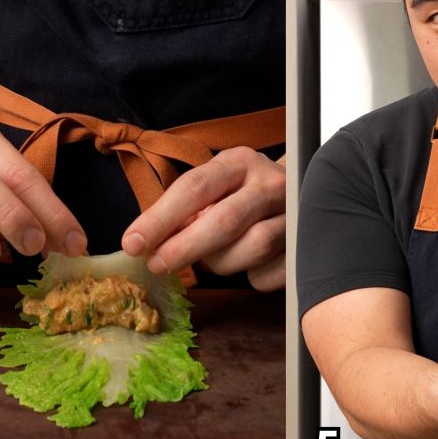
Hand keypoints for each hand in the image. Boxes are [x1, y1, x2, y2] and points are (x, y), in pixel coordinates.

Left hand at [121, 147, 284, 290]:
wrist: (299, 190)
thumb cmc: (241, 192)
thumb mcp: (214, 186)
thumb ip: (185, 208)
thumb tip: (147, 242)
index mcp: (240, 162)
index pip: (196, 187)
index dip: (161, 217)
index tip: (133, 243)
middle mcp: (271, 183)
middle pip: (225, 219)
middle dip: (185, 247)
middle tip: (158, 265)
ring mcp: (294, 213)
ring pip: (252, 247)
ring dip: (221, 263)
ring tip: (211, 259)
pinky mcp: (304, 245)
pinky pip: (269, 272)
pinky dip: (251, 276)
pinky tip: (247, 264)